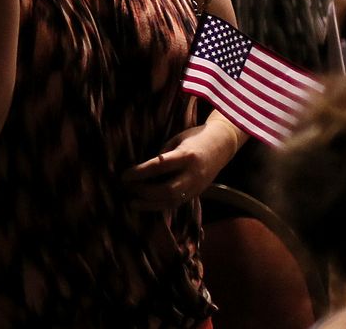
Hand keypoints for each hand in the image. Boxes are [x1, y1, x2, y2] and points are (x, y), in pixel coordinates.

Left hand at [122, 122, 240, 210]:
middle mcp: (193, 174)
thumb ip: (163, 156)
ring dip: (150, 204)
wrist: (221, 145)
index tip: (124, 175)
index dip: (140, 172)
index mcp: (186, 156)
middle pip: (167, 189)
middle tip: (127, 187)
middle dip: (145, 191)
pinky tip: (145, 205)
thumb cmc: (194, 138)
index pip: (159, 166)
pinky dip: (160, 206)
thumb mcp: (176, 140)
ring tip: (132, 203)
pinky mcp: (197, 193)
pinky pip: (177, 203)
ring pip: (172, 201)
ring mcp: (196, 186)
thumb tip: (143, 169)